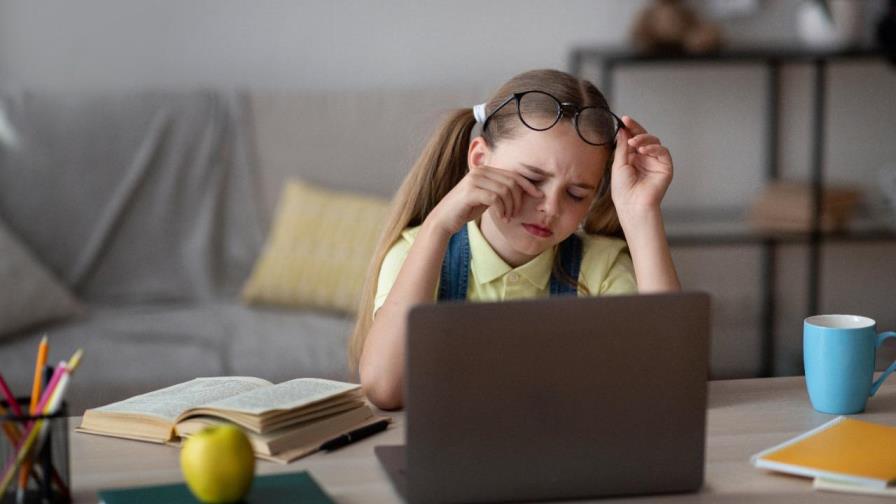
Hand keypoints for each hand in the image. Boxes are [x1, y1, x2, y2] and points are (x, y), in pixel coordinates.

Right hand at [426, 164, 542, 235]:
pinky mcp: (470, 191)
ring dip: (511, 207)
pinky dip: (502, 210)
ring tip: (508, 217)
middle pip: (511, 182)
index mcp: (485, 170)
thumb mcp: (486, 197)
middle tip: (515, 214)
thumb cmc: (466, 209)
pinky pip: (495, 199)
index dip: (528, 184)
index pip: (513, 174)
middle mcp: (479, 171)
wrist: (444, 219)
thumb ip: (499, 190)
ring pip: (505, 191)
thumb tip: (521, 189)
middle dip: (518, 199)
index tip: (538, 195)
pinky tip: (502, 218)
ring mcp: (474, 180)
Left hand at [610, 116, 673, 211]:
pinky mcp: (665, 167)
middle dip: (636, 129)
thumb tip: (622, 130)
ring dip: (643, 139)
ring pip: (654, 141)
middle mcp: (645, 158)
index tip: (624, 119)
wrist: (632, 204)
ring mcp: (655, 162)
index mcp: (633, 158)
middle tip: (628, 122)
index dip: (630, 128)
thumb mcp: (619, 164)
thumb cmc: (623, 189)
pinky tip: (644, 151)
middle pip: (644, 137)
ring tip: (633, 143)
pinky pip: (663, 151)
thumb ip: (622, 147)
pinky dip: (654, 148)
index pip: (633, 139)